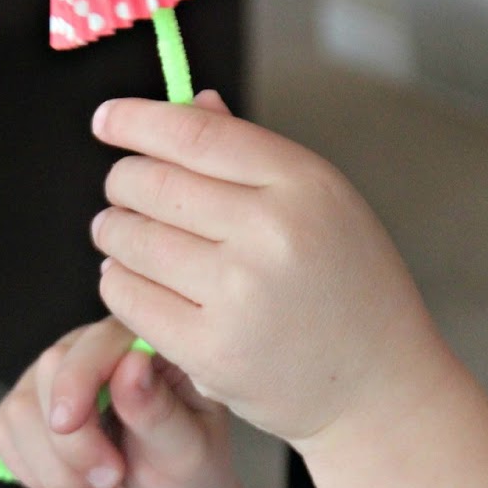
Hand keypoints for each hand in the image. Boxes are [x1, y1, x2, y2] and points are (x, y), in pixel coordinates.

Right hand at [0, 316, 231, 487]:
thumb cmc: (186, 470)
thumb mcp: (188, 450)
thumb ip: (159, 411)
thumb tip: (133, 363)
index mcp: (145, 344)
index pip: (99, 342)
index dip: (78, 379)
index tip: (70, 425)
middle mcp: (94, 350)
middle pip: (50, 373)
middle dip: (73, 443)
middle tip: (111, 480)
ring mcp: (53, 378)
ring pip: (21, 410)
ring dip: (57, 469)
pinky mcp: (25, 410)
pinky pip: (5, 435)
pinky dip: (37, 475)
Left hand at [89, 90, 450, 443]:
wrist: (381, 386)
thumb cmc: (350, 287)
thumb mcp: (324, 205)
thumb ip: (253, 155)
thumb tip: (189, 101)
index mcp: (305, 184)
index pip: (194, 135)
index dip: (136, 120)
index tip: (106, 119)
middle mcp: (273, 232)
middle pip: (150, 184)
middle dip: (124, 184)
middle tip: (126, 195)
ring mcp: (241, 295)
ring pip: (129, 239)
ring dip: (115, 234)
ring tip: (128, 239)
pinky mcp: (212, 351)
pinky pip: (126, 296)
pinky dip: (119, 283)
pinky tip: (135, 280)